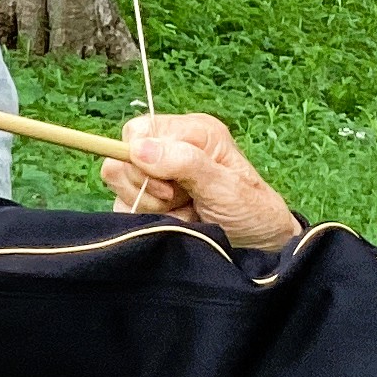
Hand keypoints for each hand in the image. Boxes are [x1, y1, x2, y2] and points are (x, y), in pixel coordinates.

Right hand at [98, 112, 299, 247]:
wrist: (257, 245)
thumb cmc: (250, 210)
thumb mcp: (223, 185)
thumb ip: (184, 162)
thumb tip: (139, 148)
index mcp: (191, 131)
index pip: (136, 132)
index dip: (142, 159)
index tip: (168, 185)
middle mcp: (170, 147)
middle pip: (121, 160)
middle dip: (146, 188)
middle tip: (180, 199)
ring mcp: (155, 175)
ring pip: (119, 187)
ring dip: (149, 206)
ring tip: (183, 210)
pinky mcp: (147, 201)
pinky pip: (122, 207)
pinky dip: (147, 220)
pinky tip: (175, 220)